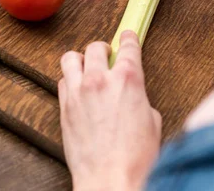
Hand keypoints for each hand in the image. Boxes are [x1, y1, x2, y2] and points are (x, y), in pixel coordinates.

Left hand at [59, 31, 161, 190]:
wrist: (109, 179)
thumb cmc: (134, 157)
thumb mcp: (151, 121)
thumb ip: (140, 99)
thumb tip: (133, 96)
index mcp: (128, 80)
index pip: (127, 46)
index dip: (128, 38)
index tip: (127, 36)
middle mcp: (101, 80)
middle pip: (96, 47)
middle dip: (103, 49)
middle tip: (107, 55)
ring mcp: (79, 92)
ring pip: (71, 58)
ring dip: (81, 60)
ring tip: (87, 68)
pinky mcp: (64, 107)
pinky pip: (62, 81)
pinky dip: (70, 80)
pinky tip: (78, 88)